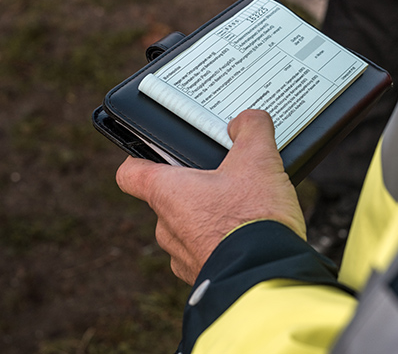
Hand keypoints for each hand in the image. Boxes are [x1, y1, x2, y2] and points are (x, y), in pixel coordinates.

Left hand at [116, 109, 305, 284]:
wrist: (267, 275)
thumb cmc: (252, 219)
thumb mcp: (259, 160)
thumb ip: (251, 130)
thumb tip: (247, 120)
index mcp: (167, 193)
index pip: (131, 174)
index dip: (139, 159)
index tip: (153, 153)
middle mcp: (167, 226)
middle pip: (168, 199)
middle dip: (196, 188)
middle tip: (225, 178)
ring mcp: (182, 256)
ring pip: (188, 228)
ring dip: (210, 218)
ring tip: (244, 208)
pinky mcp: (203, 276)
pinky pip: (206, 253)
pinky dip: (222, 244)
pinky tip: (250, 235)